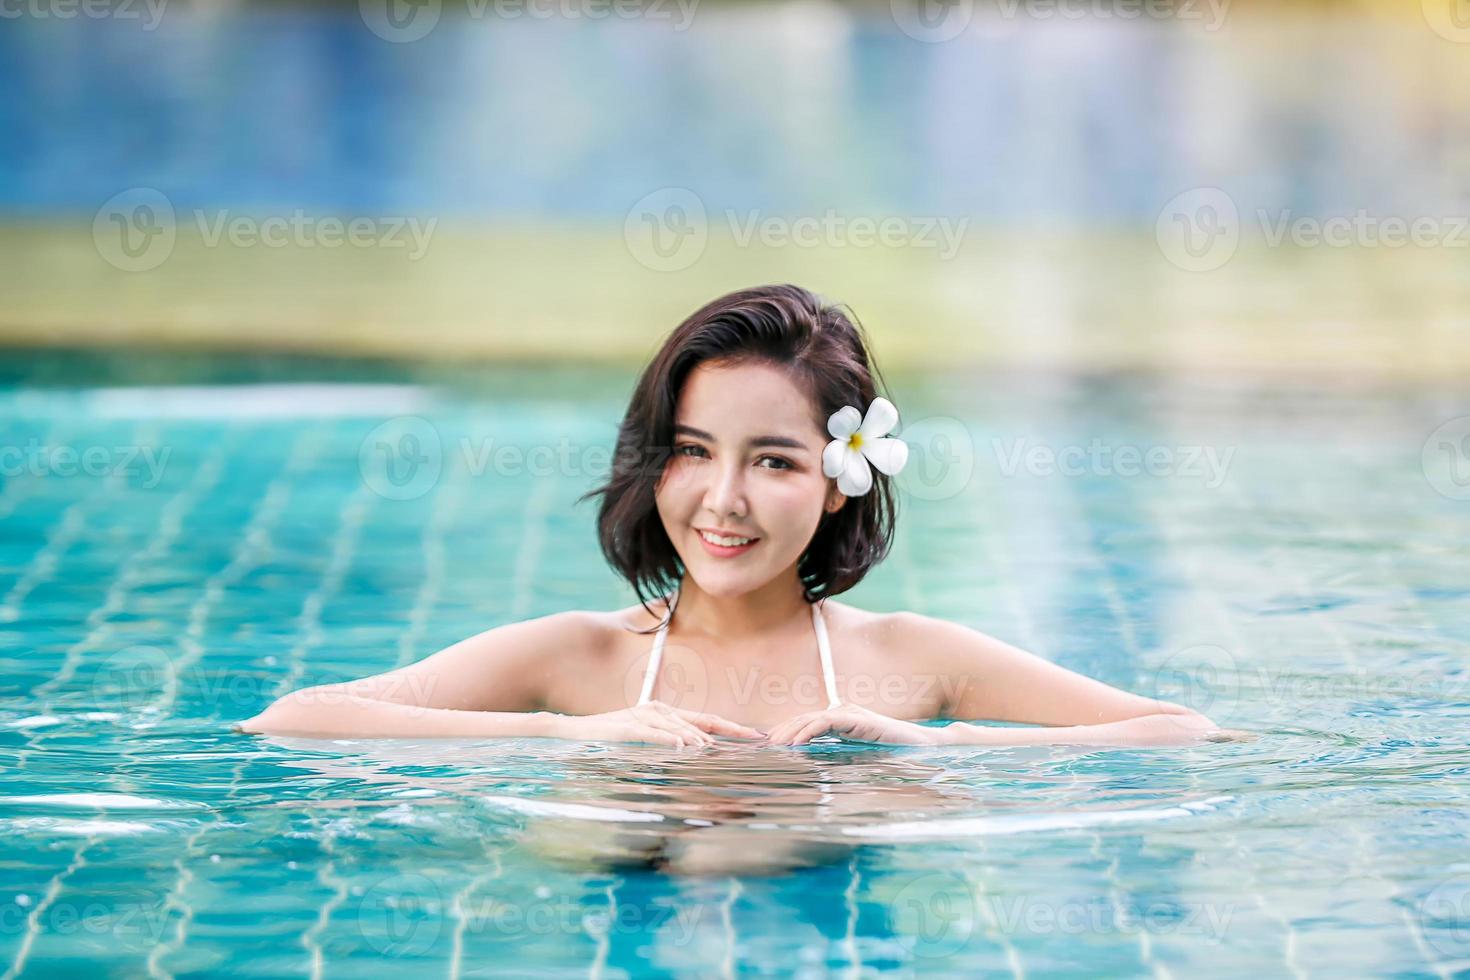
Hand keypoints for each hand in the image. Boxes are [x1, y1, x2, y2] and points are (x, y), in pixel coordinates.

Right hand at [552, 700, 765, 747]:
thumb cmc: (609, 739)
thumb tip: (696, 755)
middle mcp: (658, 711)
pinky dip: (667, 738)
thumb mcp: (643, 742)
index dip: (733, 727)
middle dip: (729, 731)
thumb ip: (669, 745)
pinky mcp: (626, 727)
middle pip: (700, 722)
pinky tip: (682, 746)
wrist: (572, 732)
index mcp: (666, 714)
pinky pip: (651, 733)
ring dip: (699, 739)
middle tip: (755, 739)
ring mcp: (642, 717)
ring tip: (717, 751)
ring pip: (679, 727)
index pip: (706, 720)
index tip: (757, 735)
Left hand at [764, 704, 939, 745]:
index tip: (767, 744)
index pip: (806, 722)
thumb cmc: (892, 752)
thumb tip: (815, 766)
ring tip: (772, 745)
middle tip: (760, 745)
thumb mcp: (857, 754)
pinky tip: (795, 744)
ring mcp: (848, 712)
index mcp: (840, 718)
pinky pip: (825, 724)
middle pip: (803, 718)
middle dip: (780, 731)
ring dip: (789, 732)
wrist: (920, 745)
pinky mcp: (856, 718)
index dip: (785, 731)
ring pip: (810, 719)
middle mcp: (841, 711)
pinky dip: (807, 732)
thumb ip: (838, 754)